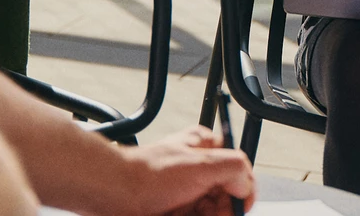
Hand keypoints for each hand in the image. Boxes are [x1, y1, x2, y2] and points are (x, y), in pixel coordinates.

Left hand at [117, 126, 255, 215]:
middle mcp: (197, 170)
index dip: (243, 191)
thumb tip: (247, 187)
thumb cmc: (149, 175)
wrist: (112, 194)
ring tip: (186, 214)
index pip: (240, 171)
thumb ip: (235, 169)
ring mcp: (185, 193)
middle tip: (210, 214)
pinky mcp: (174, 212)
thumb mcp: (202, 164)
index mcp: (207, 150)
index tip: (240, 206)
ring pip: (210, 212)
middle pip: (226, 197)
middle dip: (222, 210)